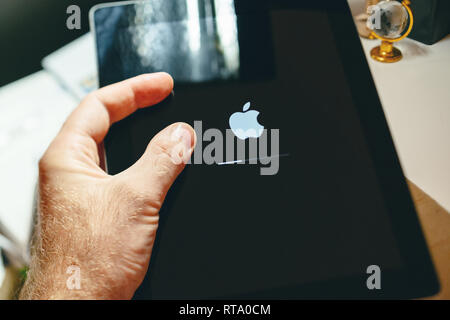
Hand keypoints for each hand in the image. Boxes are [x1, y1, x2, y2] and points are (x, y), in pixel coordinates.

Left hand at [19, 73, 195, 299]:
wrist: (79, 306)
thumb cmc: (85, 264)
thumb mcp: (134, 200)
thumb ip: (161, 161)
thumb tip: (180, 135)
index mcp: (66, 159)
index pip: (100, 105)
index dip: (135, 89)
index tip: (163, 85)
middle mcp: (71, 173)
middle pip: (105, 124)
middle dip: (138, 108)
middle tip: (166, 98)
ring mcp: (84, 193)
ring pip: (117, 152)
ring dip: (143, 139)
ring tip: (168, 129)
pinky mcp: (98, 211)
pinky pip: (124, 177)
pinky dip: (145, 167)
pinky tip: (162, 170)